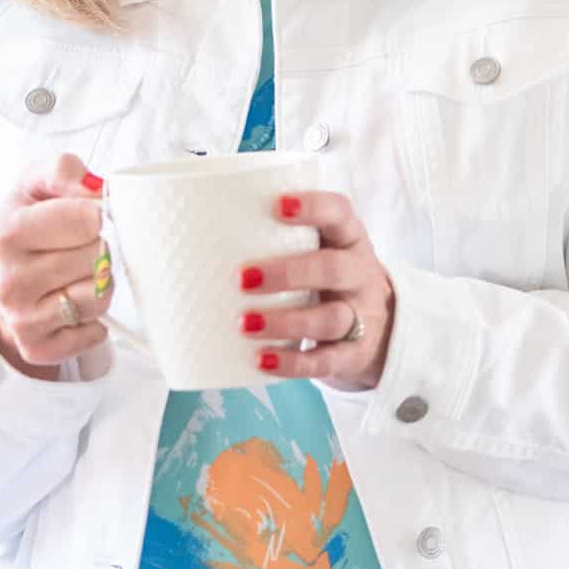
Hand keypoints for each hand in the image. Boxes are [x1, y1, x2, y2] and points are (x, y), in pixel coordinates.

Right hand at [0, 153, 112, 377]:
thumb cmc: (27, 228)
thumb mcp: (35, 186)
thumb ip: (64, 170)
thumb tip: (96, 188)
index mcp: (9, 233)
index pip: (88, 219)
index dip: (98, 214)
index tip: (90, 216)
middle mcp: (10, 280)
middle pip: (98, 257)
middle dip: (100, 248)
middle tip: (82, 247)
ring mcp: (22, 319)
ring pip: (100, 296)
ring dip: (101, 283)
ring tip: (78, 273)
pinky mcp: (38, 349)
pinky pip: (95, 331)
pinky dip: (93, 318)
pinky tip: (72, 303)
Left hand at [238, 190, 395, 388]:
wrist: (378, 327)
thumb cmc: (326, 275)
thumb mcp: (319, 249)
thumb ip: (277, 237)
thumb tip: (191, 233)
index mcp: (348, 237)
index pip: (339, 213)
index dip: (313, 206)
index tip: (277, 205)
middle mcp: (360, 273)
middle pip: (333, 268)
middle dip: (288, 273)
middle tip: (242, 278)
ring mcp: (362, 315)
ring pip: (331, 318)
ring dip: (286, 321)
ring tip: (245, 324)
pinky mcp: (354, 354)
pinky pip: (327, 361)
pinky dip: (293, 362)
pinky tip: (262, 359)